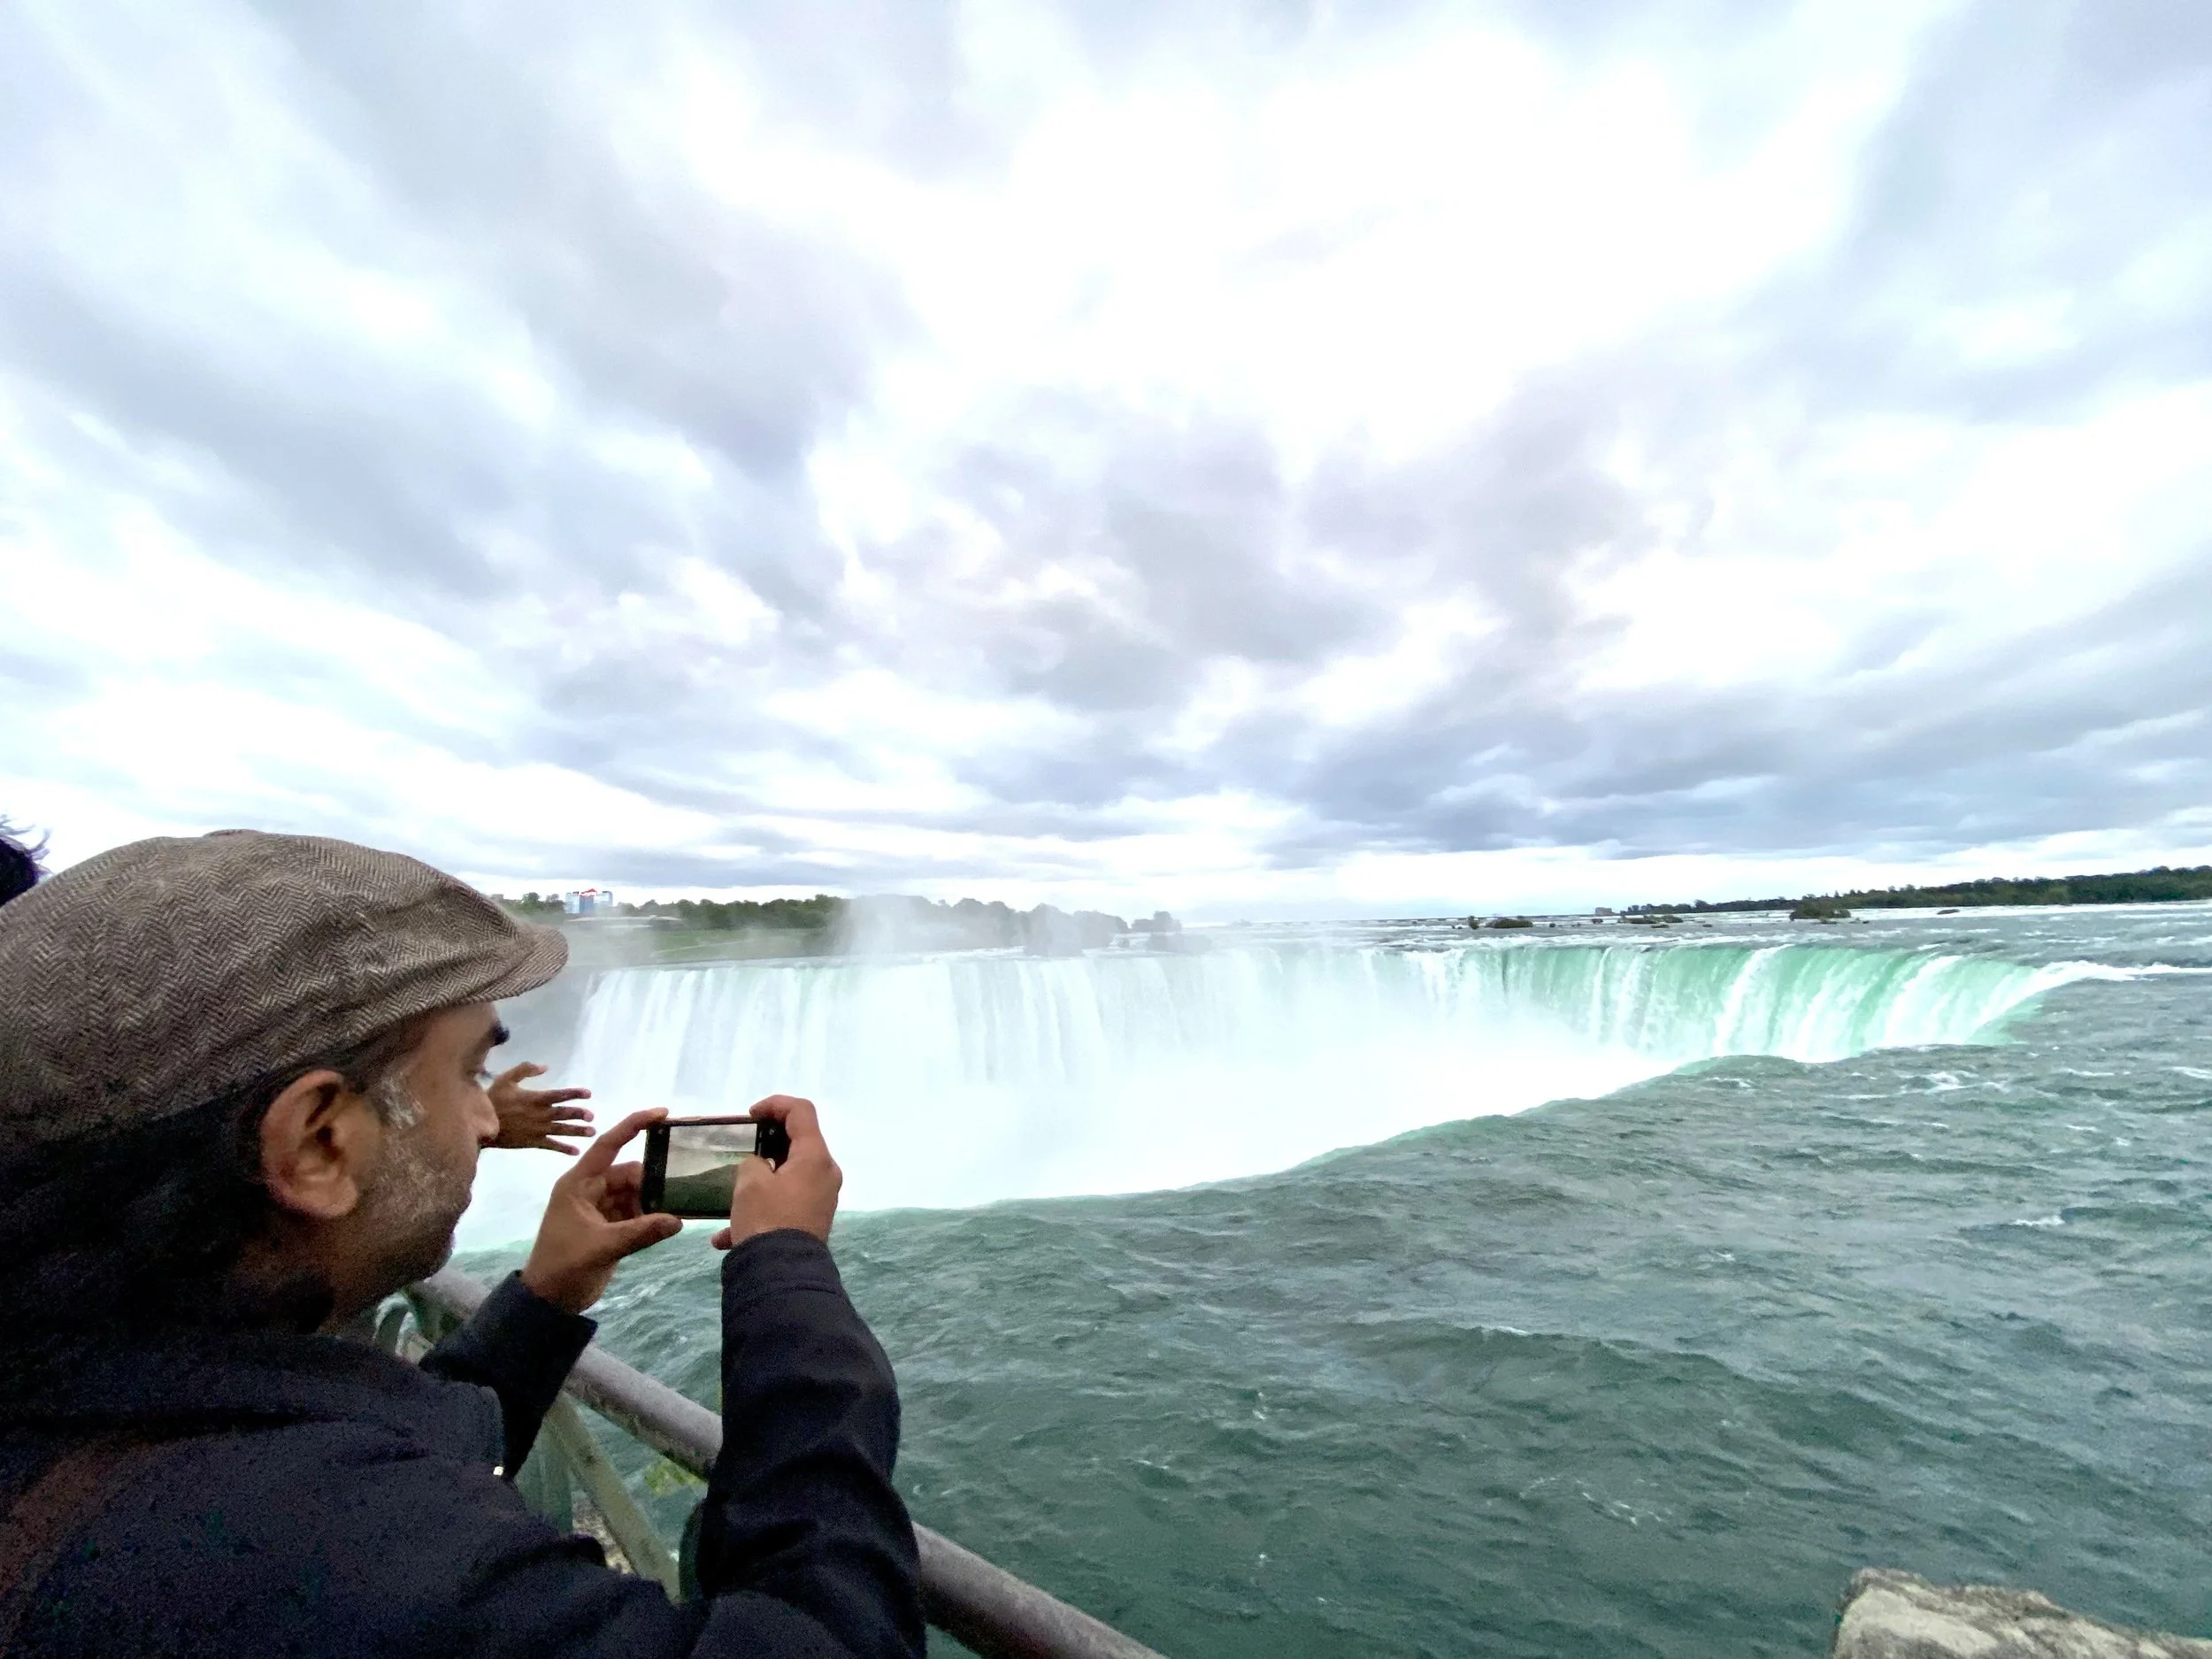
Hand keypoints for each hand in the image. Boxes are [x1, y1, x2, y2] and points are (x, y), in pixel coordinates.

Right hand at [488, 1061, 594, 1154]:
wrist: (479, 1125)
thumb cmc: (493, 1099)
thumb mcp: (506, 1078)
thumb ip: (525, 1069)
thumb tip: (545, 1067)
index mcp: (535, 1098)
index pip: (560, 1094)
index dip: (575, 1093)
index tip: (588, 1094)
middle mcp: (540, 1114)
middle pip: (564, 1114)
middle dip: (579, 1115)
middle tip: (592, 1116)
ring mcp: (537, 1129)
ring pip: (561, 1130)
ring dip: (577, 1131)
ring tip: (592, 1132)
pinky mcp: (532, 1142)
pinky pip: (550, 1145)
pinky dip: (563, 1149)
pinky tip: (575, 1152)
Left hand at [521, 1109, 681, 1313]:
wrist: (549, 1301)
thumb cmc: (563, 1266)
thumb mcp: (602, 1247)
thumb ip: (641, 1232)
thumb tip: (678, 1220)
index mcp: (579, 1183)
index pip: (608, 1145)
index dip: (634, 1125)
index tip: (663, 1113)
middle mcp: (590, 1190)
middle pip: (629, 1173)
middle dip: (654, 1179)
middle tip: (682, 1186)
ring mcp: (601, 1209)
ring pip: (636, 1194)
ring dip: (655, 1200)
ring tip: (682, 1204)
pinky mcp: (610, 1227)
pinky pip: (636, 1213)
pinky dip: (652, 1216)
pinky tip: (671, 1222)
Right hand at [710, 1095, 841, 1250]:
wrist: (780, 1276)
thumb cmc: (766, 1219)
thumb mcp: (749, 1182)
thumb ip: (753, 1162)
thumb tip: (760, 1167)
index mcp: (816, 1157)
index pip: (801, 1112)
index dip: (775, 1104)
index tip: (750, 1115)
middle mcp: (825, 1175)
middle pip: (798, 1144)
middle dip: (765, 1144)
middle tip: (740, 1149)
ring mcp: (820, 1200)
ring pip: (787, 1178)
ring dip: (757, 1183)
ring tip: (729, 1197)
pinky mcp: (811, 1222)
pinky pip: (783, 1206)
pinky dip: (759, 1211)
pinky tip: (726, 1238)